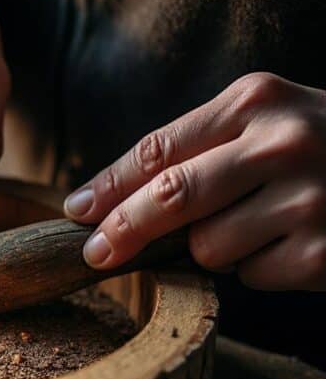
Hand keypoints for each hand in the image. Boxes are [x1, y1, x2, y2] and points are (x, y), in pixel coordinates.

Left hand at [64, 72, 325, 290]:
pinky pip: (252, 276)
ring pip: (207, 247)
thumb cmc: (318, 149)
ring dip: (213, 248)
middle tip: (96, 253)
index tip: (76, 212)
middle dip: (122, 230)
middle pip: (170, 196)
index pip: (159, 148)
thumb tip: (100, 203)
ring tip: (259, 222)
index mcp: (256, 101)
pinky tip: (293, 242)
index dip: (108, 186)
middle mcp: (284, 143)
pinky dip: (260, 268)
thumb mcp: (263, 124)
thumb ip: (196, 151)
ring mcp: (310, 198)